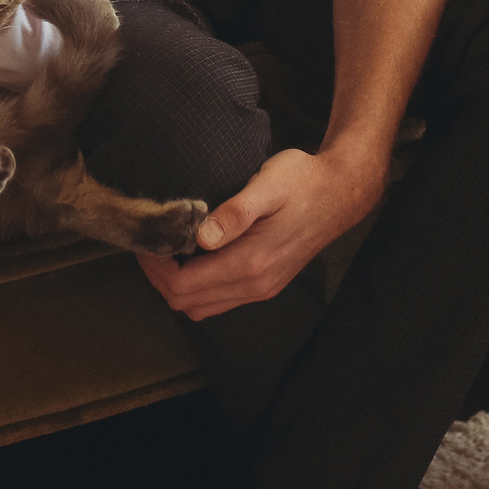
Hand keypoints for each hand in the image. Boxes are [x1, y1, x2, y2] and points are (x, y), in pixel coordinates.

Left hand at [133, 146, 383, 322]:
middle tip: (151, 243)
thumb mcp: (267, 185)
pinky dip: (197, 286)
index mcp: (250, 264)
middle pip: (186, 303)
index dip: (155, 268)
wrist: (342, 192)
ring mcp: (262, 288)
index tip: (147, 240)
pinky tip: (194, 255)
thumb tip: (202, 237)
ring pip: (202, 307)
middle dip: (160, 278)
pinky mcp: (266, 284)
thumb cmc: (303, 181)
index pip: (183, 286)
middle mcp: (255, 285)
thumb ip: (235, 213)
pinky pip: (220, 300)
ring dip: (177, 285)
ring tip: (168, 249)